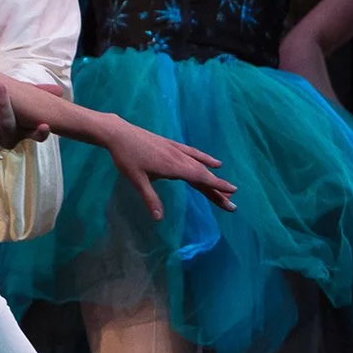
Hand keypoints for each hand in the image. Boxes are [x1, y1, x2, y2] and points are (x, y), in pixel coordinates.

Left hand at [0, 73, 47, 149]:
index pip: (32, 135)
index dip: (38, 133)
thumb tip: (58, 91)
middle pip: (5, 124)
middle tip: (0, 86)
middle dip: (2, 105)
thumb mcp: (21, 104)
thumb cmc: (6, 108)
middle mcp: (3, 139)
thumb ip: (36, 96)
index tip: (44, 126)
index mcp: (21, 134)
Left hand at [102, 116, 236, 217]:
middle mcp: (179, 158)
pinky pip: (193, 153)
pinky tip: (214, 162)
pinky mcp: (171, 144)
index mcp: (173, 166)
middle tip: (231, 204)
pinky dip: (205, 159)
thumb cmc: (126, 158)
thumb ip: (150, 199)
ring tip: (227, 186)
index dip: (217, 185)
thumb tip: (159, 219)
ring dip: (214, 176)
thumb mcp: (137, 180)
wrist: (119, 133)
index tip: (232, 191)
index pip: (200, 178)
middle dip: (218, 189)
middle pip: (203, 175)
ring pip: (200, 164)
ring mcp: (176, 150)